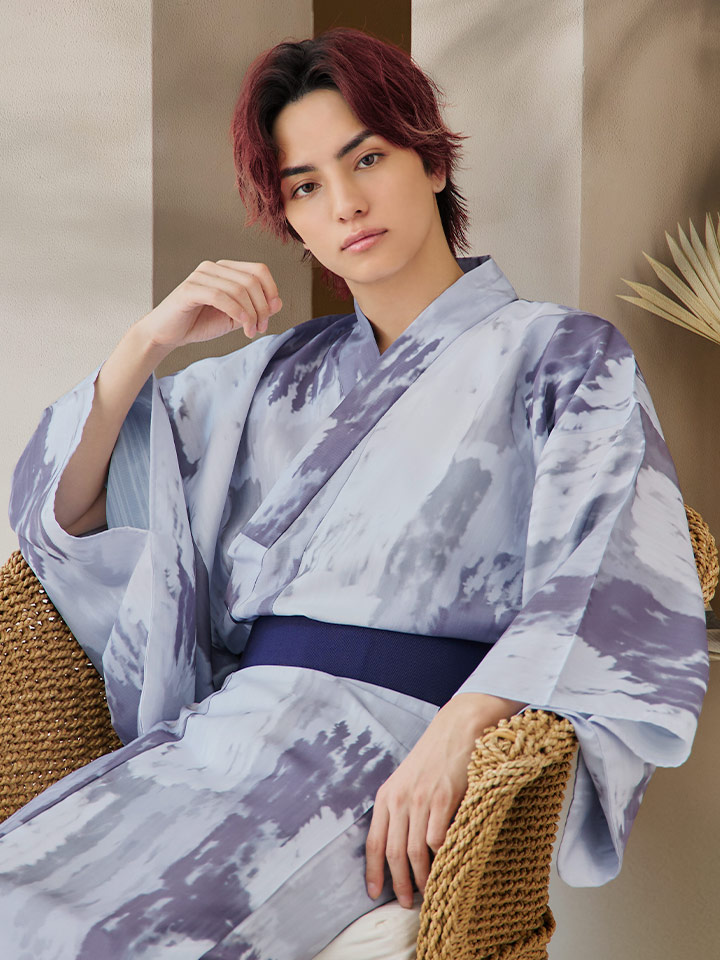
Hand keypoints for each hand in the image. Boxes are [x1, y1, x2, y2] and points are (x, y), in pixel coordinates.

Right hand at [136, 260, 282, 349]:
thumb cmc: (199, 323)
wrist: (168, 334)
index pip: (259, 270)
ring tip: (250, 331)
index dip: (271, 292)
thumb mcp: (235, 317)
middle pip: (252, 281)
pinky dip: (237, 311)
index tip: (270, 316)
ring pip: (239, 289)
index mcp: (225, 270)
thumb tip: (278, 302)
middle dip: (262, 308)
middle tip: (260, 328)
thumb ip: (255, 309)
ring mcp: (200, 276)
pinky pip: (221, 296)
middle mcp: (213, 268)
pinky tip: (243, 325)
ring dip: (251, 314)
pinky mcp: (189, 290)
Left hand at [365, 692, 526, 907]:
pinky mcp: (444, 798)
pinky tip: (447, 868)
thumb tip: (401, 849)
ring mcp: (421, 799)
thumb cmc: (434, 756)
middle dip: (400, 883)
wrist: (458, 726)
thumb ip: (401, 809)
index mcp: (387, 795)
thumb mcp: (407, 780)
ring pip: (415, 852)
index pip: (373, 841)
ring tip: (429, 892)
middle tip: (409, 903)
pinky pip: (438, 839)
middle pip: (393, 853)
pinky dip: (442, 859)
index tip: (375, 893)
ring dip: (422, 878)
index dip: (373, 871)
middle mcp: (400, 799)